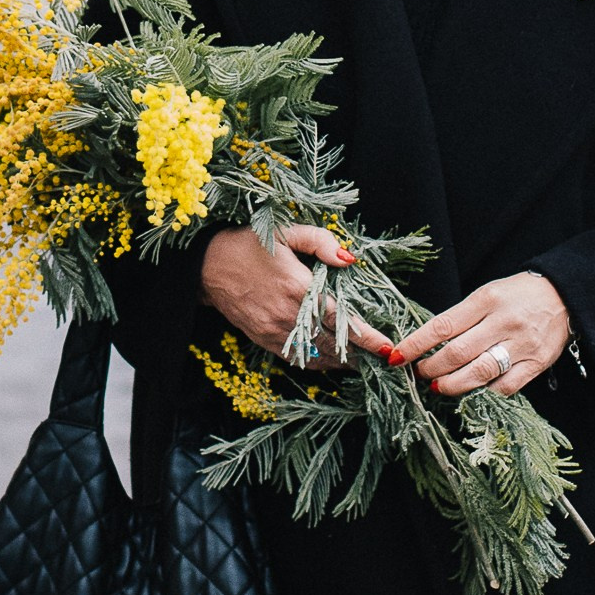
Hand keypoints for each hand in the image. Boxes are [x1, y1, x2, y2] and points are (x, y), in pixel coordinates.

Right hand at [201, 223, 377, 365]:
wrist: (206, 266)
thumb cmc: (249, 243)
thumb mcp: (286, 231)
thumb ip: (321, 241)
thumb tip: (350, 258)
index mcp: (298, 287)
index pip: (342, 319)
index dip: (367, 337)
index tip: (387, 348)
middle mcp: (288, 314)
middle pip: (333, 342)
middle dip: (361, 353)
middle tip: (382, 357)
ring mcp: (275, 330)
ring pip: (316, 355)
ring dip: (341, 361)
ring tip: (362, 361)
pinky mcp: (263, 339)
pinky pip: (296, 358)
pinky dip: (316, 363)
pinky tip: (330, 360)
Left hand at [389, 270, 570, 399]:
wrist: (565, 294)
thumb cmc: (518, 294)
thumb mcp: (487, 294)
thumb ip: (462, 317)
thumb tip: (428, 344)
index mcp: (487, 299)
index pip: (442, 325)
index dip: (415, 344)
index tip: (397, 356)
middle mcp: (503, 322)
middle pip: (457, 353)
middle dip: (431, 368)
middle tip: (420, 372)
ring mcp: (522, 344)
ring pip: (479, 373)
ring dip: (452, 384)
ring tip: (439, 385)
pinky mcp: (537, 363)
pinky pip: (505, 386)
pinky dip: (485, 391)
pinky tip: (474, 389)